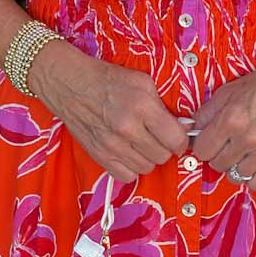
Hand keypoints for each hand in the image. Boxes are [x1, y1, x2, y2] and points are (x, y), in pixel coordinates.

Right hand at [30, 44, 191, 181]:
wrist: (71, 84)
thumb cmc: (107, 80)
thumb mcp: (143, 82)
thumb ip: (165, 105)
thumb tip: (184, 127)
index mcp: (142, 107)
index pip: (176, 139)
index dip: (181, 140)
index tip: (178, 135)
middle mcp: (127, 129)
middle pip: (162, 156)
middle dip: (165, 147)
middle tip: (159, 137)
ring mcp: (112, 145)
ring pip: (146, 168)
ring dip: (148, 157)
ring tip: (142, 143)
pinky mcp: (99, 155)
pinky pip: (126, 176)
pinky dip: (131, 168)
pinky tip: (129, 153)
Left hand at [186, 35, 255, 186]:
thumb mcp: (230, 90)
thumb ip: (207, 111)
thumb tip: (191, 128)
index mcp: (232, 120)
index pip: (201, 150)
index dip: (202, 145)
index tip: (207, 141)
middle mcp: (247, 139)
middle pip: (216, 164)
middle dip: (217, 154)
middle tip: (225, 144)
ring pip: (234, 175)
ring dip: (234, 165)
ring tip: (241, 151)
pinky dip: (251, 176)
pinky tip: (252, 163)